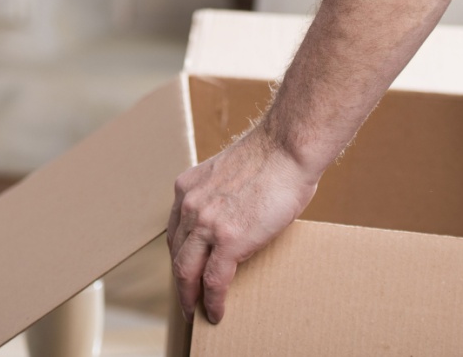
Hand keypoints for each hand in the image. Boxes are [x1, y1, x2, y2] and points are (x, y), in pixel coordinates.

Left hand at [167, 124, 319, 325]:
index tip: (184, 269)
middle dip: (179, 281)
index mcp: (188, 187)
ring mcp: (206, 223)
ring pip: (187, 271)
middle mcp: (190, 204)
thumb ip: (220, 197)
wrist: (287, 149)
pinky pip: (213, 280)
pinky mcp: (228, 240)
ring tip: (196, 312)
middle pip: (177, 253)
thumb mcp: (229, 174)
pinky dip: (213, 301)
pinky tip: (216, 312)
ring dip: (190, 297)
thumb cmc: (272, 158)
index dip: (179, 255)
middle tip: (185, 299)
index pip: (175, 231)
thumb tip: (233, 222)